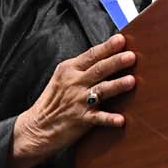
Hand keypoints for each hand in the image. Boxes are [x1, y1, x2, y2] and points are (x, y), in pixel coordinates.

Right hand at [9, 34, 135, 167]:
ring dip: (116, 85)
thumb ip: (81, 68)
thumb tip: (105, 58)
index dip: (107, 47)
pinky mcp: (81, 120)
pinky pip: (98, 118)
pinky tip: (121, 120)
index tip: (121, 39)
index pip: (91, 55)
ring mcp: (78, 101)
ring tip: (131, 81)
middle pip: (98, 69)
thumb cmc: (53, 102)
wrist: (36, 127)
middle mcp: (74, 83)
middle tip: (131, 56)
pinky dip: (109, 119)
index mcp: (69, 70)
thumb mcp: (62, 78)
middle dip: (116, 62)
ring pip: (101, 90)